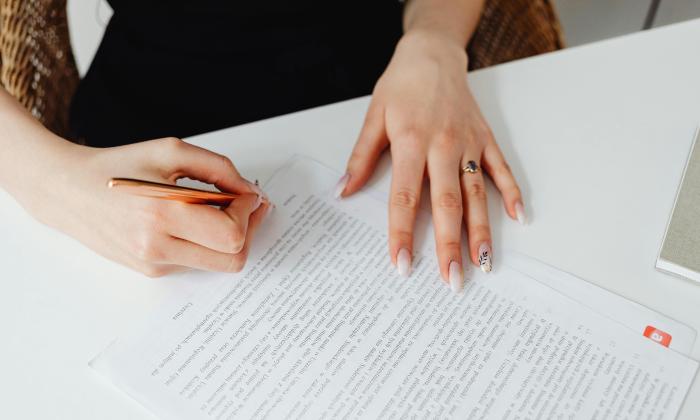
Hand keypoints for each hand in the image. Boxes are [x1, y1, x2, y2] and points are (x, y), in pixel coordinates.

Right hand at [17, 137, 268, 276]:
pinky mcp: (150, 271)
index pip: (231, 234)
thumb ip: (219, 169)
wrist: (68, 190)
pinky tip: (193, 221)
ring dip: (229, 238)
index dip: (249, 212)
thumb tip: (250, 192)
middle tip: (248, 206)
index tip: (247, 193)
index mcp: (162, 214)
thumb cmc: (119, 166)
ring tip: (219, 210)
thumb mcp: (171, 151)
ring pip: (218, 264)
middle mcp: (157, 247)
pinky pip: (196, 262)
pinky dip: (205, 243)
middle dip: (248, 230)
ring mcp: (153, 264)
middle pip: (232, 258)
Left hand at [339, 31, 524, 290]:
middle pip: (447, 204)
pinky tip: (520, 218)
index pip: (405, 198)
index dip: (402, 234)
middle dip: (449, 245)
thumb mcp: (373, 117)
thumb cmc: (401, 85)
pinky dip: (512, 193)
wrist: (432, 54)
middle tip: (452, 280)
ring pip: (478, 194)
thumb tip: (344, 192)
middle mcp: (443, 147)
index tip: (402, 265)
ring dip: (482, 230)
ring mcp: (468, 143)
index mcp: (412, 143)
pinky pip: (501, 169)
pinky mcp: (485, 139)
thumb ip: (361, 158)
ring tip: (484, 263)